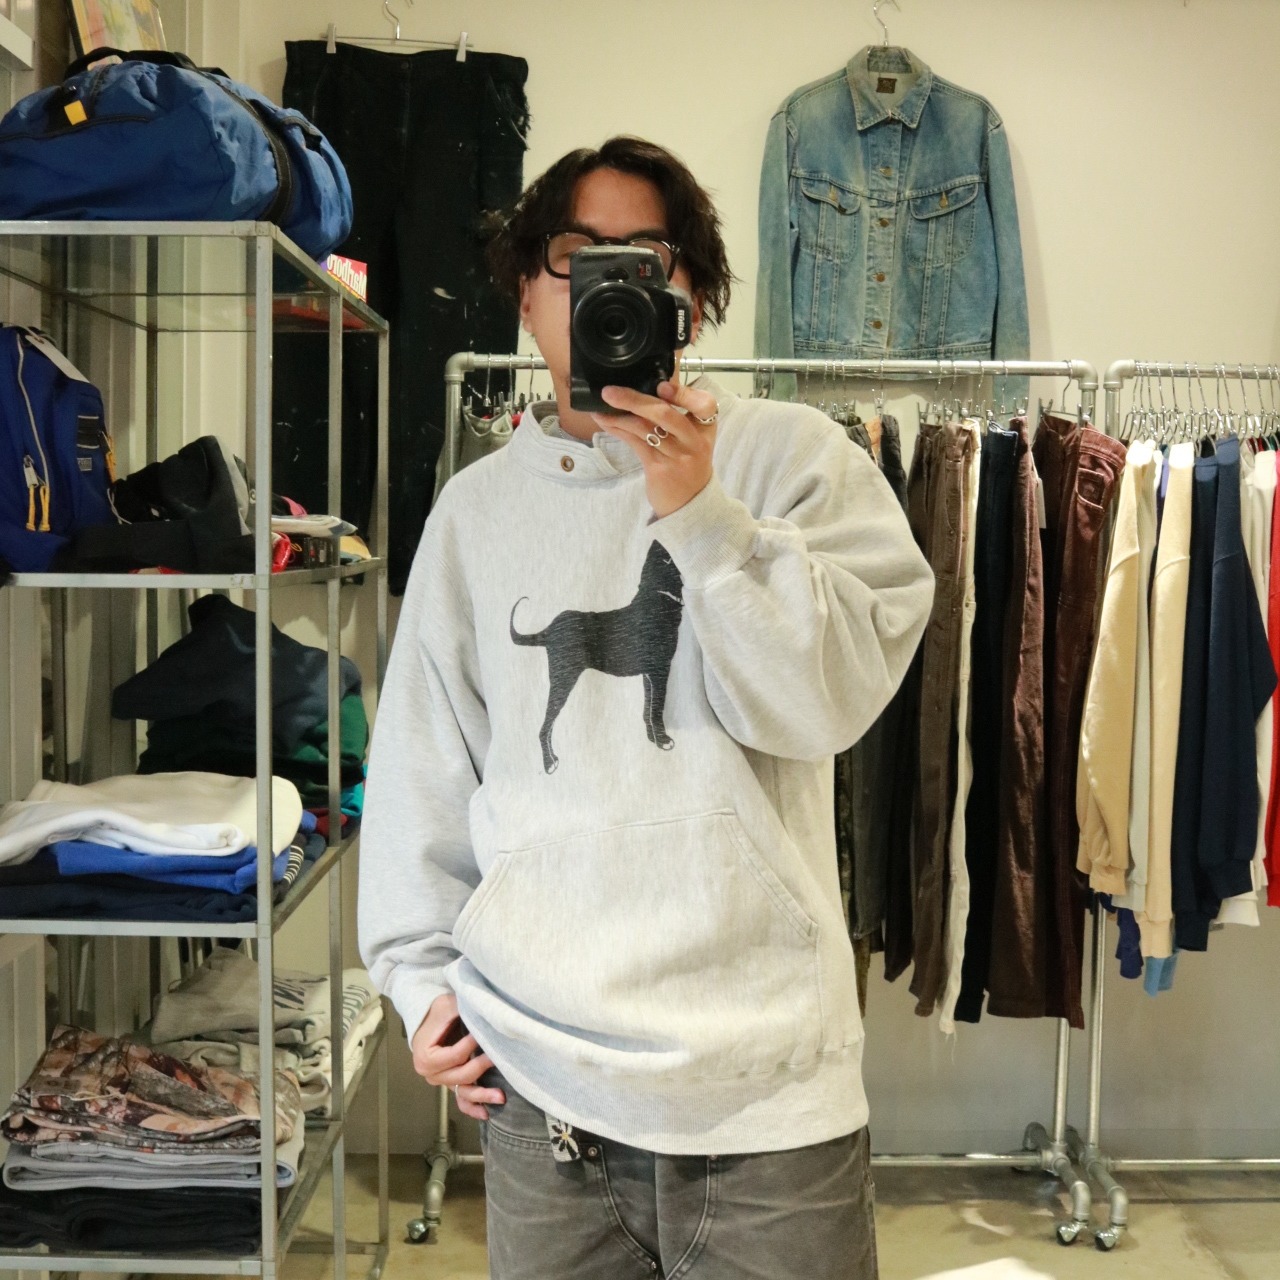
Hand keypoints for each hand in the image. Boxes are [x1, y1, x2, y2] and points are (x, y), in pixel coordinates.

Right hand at [410, 994, 504, 1120]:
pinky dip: (473, 1108)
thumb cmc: (436, 1013)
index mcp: (426, 1057)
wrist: (427, 1020)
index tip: (483, 1034)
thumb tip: (486, 1014)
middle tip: (498, 1057)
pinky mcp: (452, 1084)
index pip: (455, 1055)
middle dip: (481, 1067)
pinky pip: (462, 1100)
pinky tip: (486, 1113)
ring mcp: (443, 1082)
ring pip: (464, 1092)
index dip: (471, 1046)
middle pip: (461, 1075)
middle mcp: (432, 1075)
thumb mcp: (446, 1006)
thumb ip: (461, 1010)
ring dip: (482, 1096)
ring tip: (501, 1096)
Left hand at [592, 380, 718, 517]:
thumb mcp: (691, 438)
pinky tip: (604, 421)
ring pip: (645, 430)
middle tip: (610, 391)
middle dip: (635, 400)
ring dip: (619, 416)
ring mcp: (677, 457)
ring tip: (600, 406)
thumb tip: (644, 386)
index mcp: (705, 428)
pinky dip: (618, 430)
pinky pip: (635, 443)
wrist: (689, 502)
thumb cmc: (687, 462)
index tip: (662, 386)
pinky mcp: (659, 469)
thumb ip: (677, 413)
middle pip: (666, 415)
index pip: (704, 405)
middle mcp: (694, 442)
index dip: (684, 394)